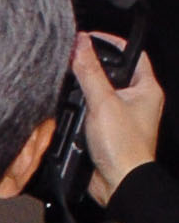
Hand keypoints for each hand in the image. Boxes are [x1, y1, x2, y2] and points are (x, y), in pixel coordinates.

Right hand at [80, 33, 162, 203]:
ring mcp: (124, 118)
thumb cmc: (123, 147)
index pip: (132, 53)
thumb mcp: (103, 102)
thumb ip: (89, 72)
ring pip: (102, 95)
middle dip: (94, 70)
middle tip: (76, 65)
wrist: (119, 184)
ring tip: (75, 93)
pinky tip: (74, 116)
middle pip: (114, 73)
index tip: (90, 39)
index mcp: (147, 88)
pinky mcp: (110, 133)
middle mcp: (138, 101)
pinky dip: (82, 114)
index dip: (112, 43)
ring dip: (86, 94)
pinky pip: (94, 115)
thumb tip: (80, 44)